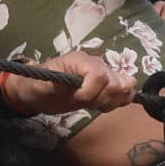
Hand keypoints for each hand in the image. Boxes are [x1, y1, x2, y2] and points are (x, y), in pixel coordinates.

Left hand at [14, 49, 131, 116]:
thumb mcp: (41, 85)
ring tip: (95, 104)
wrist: (38, 90)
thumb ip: (58, 84)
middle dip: (102, 98)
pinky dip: (120, 100)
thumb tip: (75, 87)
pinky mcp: (107, 84)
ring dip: (112, 100)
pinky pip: (127, 89)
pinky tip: (104, 104)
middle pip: (117, 82)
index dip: (90, 92)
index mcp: (80, 60)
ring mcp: (104, 73)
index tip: (77, 99)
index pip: (100, 75)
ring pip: (126, 85)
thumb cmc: (37, 86)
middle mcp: (96, 64)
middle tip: (86, 103)